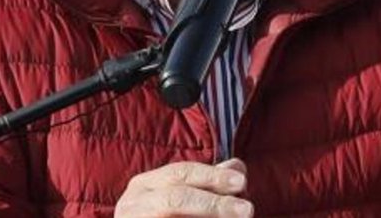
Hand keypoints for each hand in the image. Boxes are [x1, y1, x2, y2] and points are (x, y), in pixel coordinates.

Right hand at [114, 158, 252, 217]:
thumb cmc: (161, 215)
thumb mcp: (181, 194)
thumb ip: (208, 182)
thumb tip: (238, 167)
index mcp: (144, 185)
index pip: (181, 173)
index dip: (213, 176)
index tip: (242, 182)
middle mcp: (133, 204)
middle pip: (176, 198)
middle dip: (214, 203)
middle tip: (247, 210)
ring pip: (172, 212)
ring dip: (209, 216)